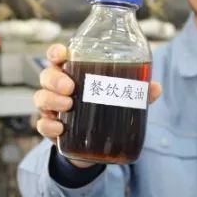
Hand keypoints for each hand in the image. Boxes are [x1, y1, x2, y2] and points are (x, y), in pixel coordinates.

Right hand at [34, 43, 162, 167]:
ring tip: (67, 106)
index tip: (62, 55)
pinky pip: (42, 125)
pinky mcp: (52, 129)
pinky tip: (60, 129)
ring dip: (52, 100)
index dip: (56, 52)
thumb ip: (136, 91)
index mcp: (73, 73)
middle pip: (47, 75)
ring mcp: (53, 108)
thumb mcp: (121, 98)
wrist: (94, 143)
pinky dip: (48, 126)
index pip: (58, 56)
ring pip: (41, 98)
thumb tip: (155, 87)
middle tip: (71, 87)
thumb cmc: (105, 108)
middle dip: (55, 79)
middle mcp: (59, 88)